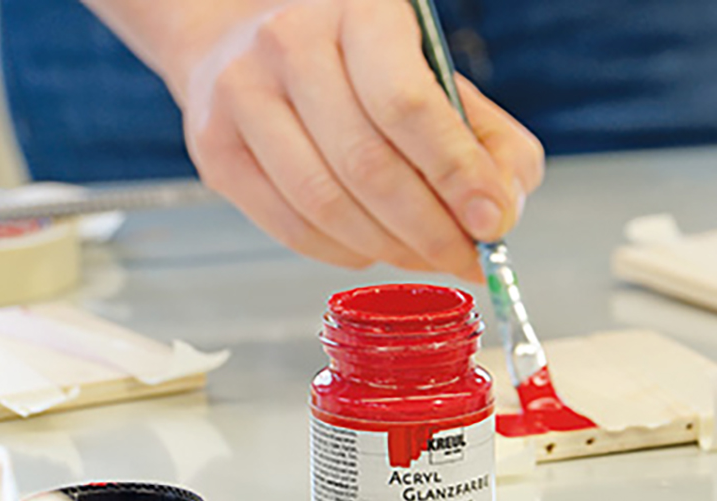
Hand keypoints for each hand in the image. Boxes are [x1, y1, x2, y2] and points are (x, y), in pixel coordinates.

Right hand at [167, 0, 543, 278]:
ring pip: (326, 204)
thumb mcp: (439, 78)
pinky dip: (345, 252)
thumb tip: (500, 213)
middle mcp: (291, 43)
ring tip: (426, 255)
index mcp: (360, 13)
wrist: (246, 37)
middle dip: (430, 230)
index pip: (408, 106)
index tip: (492, 224)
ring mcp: (242, 95)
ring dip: (390, 248)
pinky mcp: (215, 148)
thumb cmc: (360, 66)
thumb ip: (489, 141)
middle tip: (466, 259)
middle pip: (368, 165)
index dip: (456, 175)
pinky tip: (375, 246)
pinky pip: (291, 226)